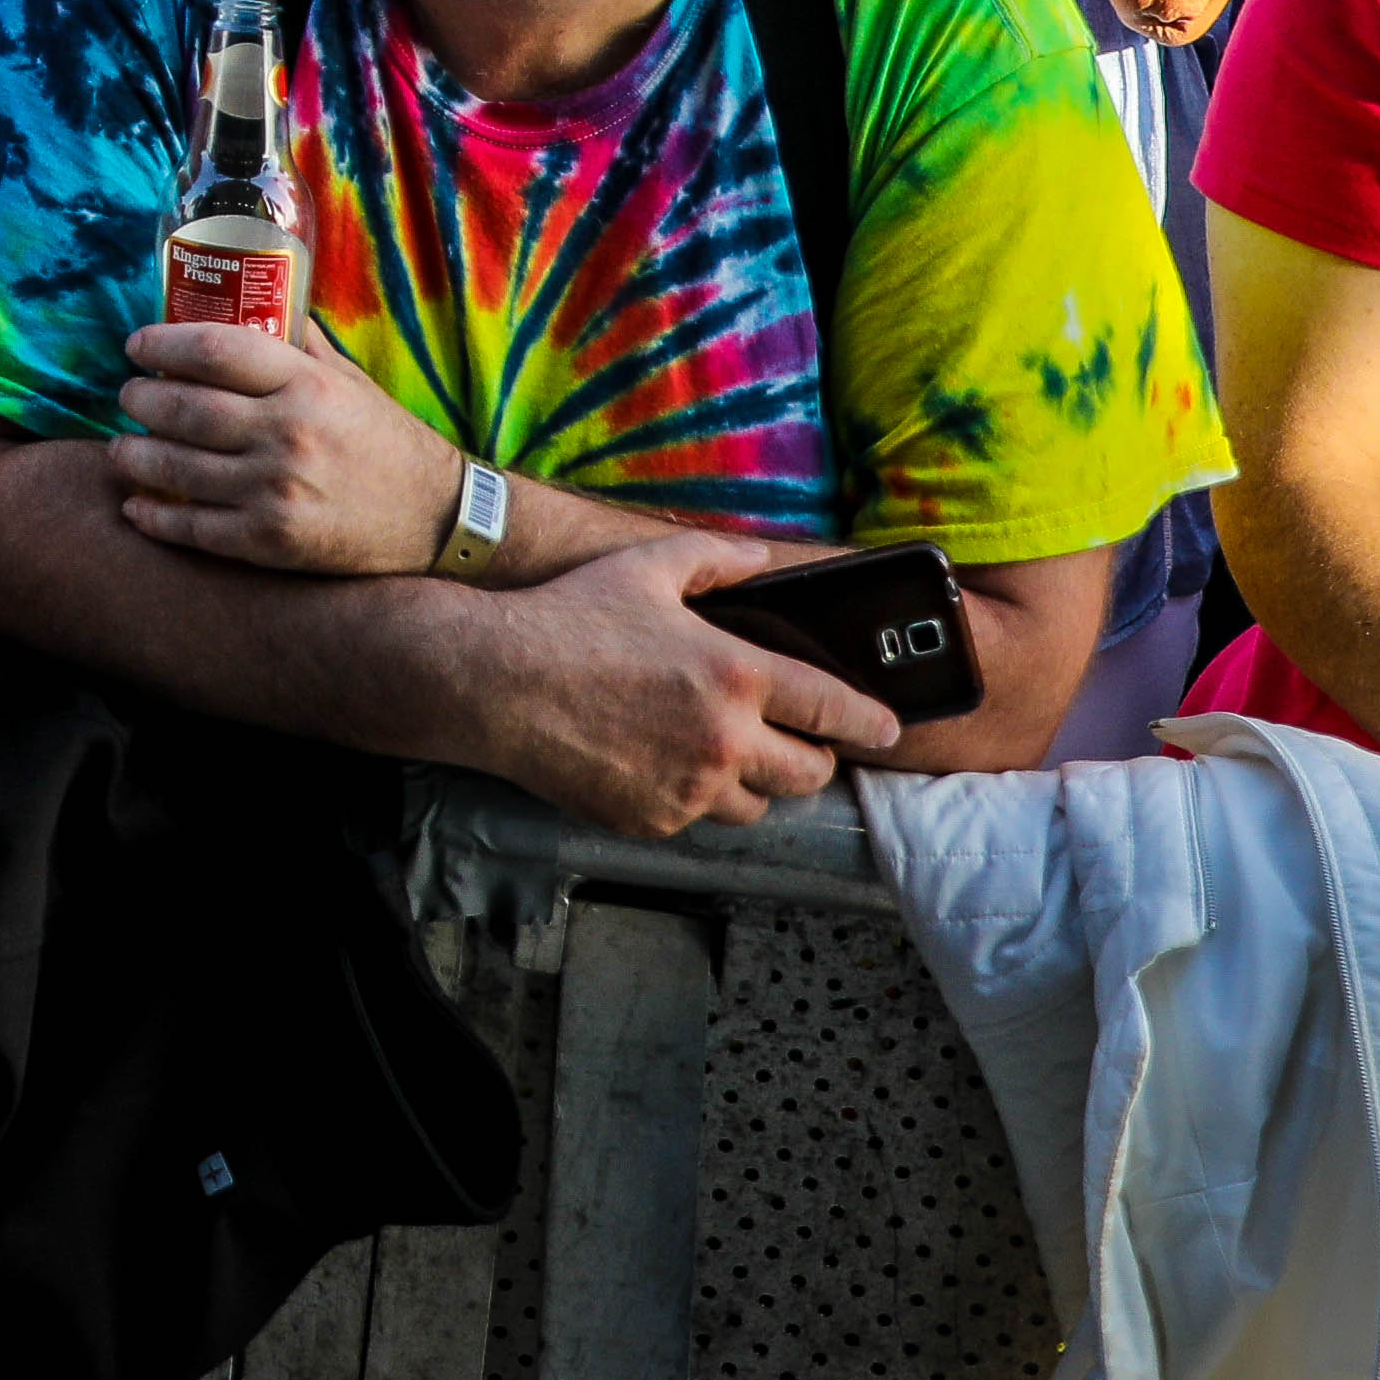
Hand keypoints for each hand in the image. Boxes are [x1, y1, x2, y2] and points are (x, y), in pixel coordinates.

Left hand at [106, 318, 468, 575]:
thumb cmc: (387, 441)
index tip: (137, 346)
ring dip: (134, 455)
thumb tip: (248, 301)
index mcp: (306, 384)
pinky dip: (154, 517)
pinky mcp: (272, 542)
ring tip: (121, 448)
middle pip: (182, 406)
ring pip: (175, 467)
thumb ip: (296, 345)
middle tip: (128, 396)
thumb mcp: (348, 380)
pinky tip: (136, 507)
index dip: (162, 342)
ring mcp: (277, 491)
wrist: (439, 519)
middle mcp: (288, 434)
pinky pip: (193, 527)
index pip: (213, 348)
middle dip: (139, 398)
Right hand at [450, 534, 903, 838]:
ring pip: (758, 807)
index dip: (872, 722)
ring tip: (725, 755)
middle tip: (794, 742)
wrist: (493, 682)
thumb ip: (716, 560)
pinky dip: (693, 799)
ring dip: (755, 785)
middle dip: (812, 759)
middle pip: (809, 774)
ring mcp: (690, 788)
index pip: (836, 711)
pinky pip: (697, 820)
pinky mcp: (653, 820)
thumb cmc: (567, 618)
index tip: (887, 728)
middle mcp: (726, 740)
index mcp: (738, 675)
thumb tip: (761, 559)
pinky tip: (662, 764)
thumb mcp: (646, 568)